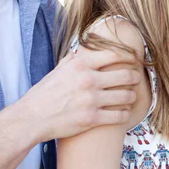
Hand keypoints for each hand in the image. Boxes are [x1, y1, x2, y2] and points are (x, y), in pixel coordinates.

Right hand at [13, 48, 140, 143]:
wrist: (31, 118)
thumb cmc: (44, 93)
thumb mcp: (58, 69)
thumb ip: (74, 59)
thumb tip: (83, 49)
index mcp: (81, 64)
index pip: (115, 54)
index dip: (129, 56)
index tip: (134, 59)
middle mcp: (88, 80)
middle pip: (126, 75)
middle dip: (135, 77)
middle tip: (137, 79)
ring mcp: (91, 100)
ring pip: (126, 96)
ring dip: (132, 96)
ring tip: (131, 96)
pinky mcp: (92, 119)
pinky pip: (120, 115)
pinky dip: (125, 113)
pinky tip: (124, 112)